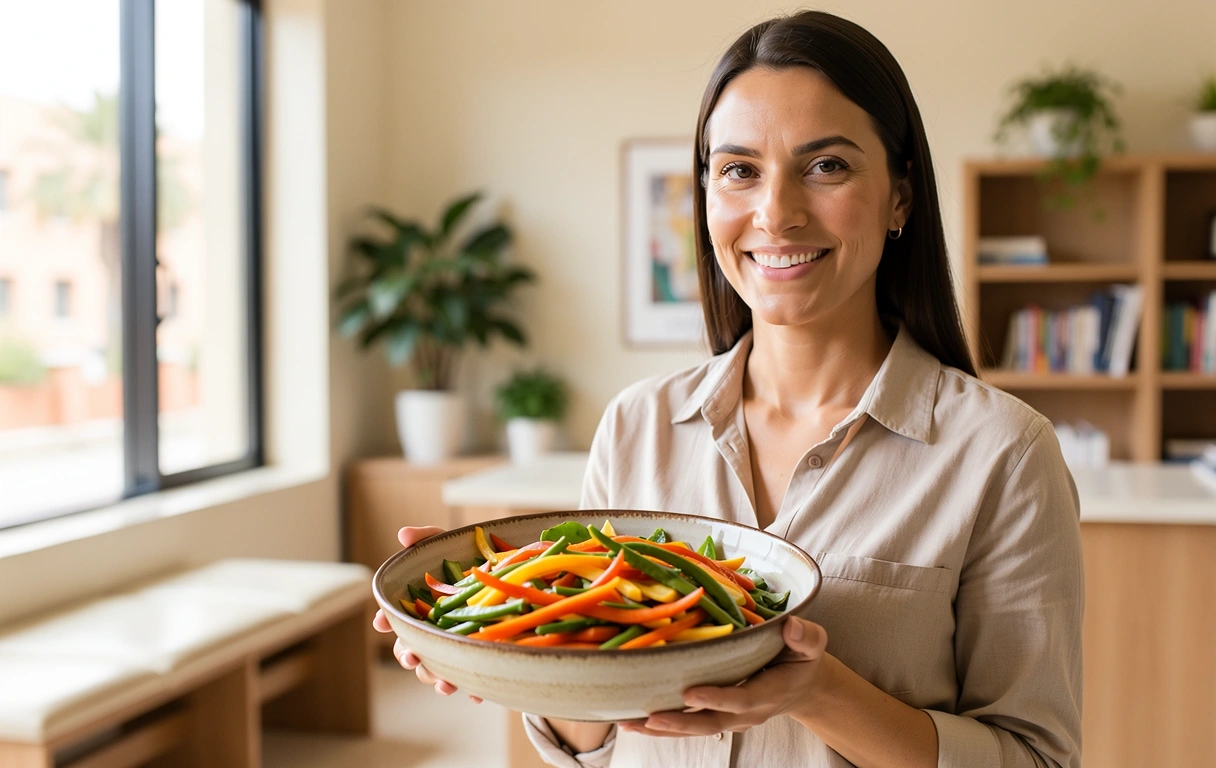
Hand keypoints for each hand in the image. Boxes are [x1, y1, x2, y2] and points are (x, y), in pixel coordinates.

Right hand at [372, 525, 482, 703]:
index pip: (394, 618)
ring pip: (437, 669)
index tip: (380, 622)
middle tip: (412, 657)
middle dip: (407, 656)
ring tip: (445, 684)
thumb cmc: (469, 557)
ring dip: (436, 679)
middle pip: (412, 649)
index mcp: (420, 608)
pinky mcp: (477, 657)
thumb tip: (403, 535)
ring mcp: (454, 645)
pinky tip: (478, 695)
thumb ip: (425, 538)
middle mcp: (433, 630)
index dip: (385, 621)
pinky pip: (473, 678)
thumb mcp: (448, 544)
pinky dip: (474, 689)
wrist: (512, 571)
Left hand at [618, 616, 827, 737]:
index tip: (691, 692)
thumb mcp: (812, 644)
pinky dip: (660, 725)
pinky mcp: (715, 715)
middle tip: (650, 717)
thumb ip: (805, 637)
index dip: (716, 697)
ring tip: (630, 724)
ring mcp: (729, 717)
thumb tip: (791, 627)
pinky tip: (632, 721)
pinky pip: (687, 724)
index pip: (741, 698)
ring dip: (662, 728)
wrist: (801, 686)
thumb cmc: (802, 658)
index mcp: (768, 692)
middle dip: (679, 722)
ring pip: (694, 728)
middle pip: (710, 722)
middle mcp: (745, 711)